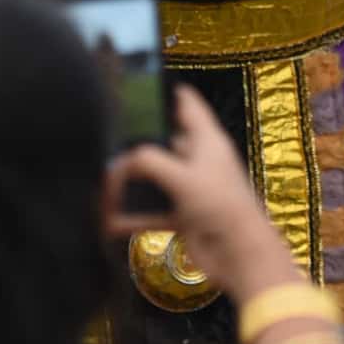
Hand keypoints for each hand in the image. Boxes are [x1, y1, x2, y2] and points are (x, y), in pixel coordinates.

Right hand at [105, 85, 303, 301]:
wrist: (240, 256)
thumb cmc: (220, 206)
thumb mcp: (183, 177)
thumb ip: (149, 162)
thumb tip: (123, 162)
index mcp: (207, 140)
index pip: (187, 105)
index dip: (166, 93)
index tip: (139, 86)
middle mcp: (198, 161)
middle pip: (163, 144)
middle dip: (136, 147)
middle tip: (106, 145)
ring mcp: (190, 189)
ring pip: (154, 180)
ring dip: (130, 186)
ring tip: (103, 187)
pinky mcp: (183, 217)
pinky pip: (151, 211)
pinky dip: (132, 216)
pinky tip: (109, 220)